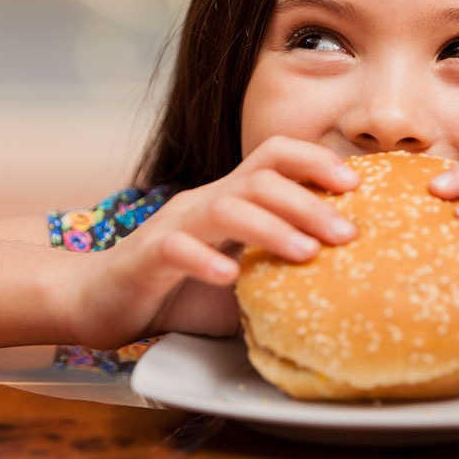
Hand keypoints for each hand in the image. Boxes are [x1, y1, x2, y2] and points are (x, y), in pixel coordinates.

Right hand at [63, 136, 358, 347]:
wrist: (101, 300)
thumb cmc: (180, 290)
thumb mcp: (243, 277)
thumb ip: (280, 272)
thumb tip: (345, 285)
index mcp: (231, 198)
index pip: (275, 157)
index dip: (316, 161)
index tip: (357, 185)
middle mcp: (205, 201)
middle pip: (261, 180)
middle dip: (310, 202)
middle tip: (349, 233)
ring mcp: (174, 224)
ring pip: (226, 207)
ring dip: (271, 227)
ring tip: (307, 253)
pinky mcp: (147, 256)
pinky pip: (177, 248)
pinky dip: (206, 260)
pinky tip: (231, 279)